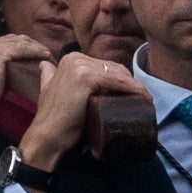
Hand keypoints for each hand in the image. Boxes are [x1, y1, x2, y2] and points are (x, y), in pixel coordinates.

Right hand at [0, 31, 55, 145]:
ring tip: (48, 54)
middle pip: (13, 38)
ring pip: (19, 42)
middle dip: (31, 44)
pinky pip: (21, 49)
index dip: (22, 45)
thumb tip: (10, 68)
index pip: (6, 40)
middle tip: (44, 52)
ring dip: (36, 47)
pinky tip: (44, 55)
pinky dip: (35, 51)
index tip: (35, 51)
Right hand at [17, 50, 149, 170]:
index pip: (105, 65)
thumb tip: (45, 65)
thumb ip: (48, 75)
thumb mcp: (48, 89)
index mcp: (70, 58)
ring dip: (136, 87)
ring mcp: (80, 66)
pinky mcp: (87, 78)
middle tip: (142, 99)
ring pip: (118, 74)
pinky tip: (145, 97)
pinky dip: (134, 89)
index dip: (121, 79)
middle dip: (130, 83)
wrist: (47, 135)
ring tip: (146, 100)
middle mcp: (75, 57)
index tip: (134, 94)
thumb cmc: (54, 117)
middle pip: (114, 68)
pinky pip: (118, 82)